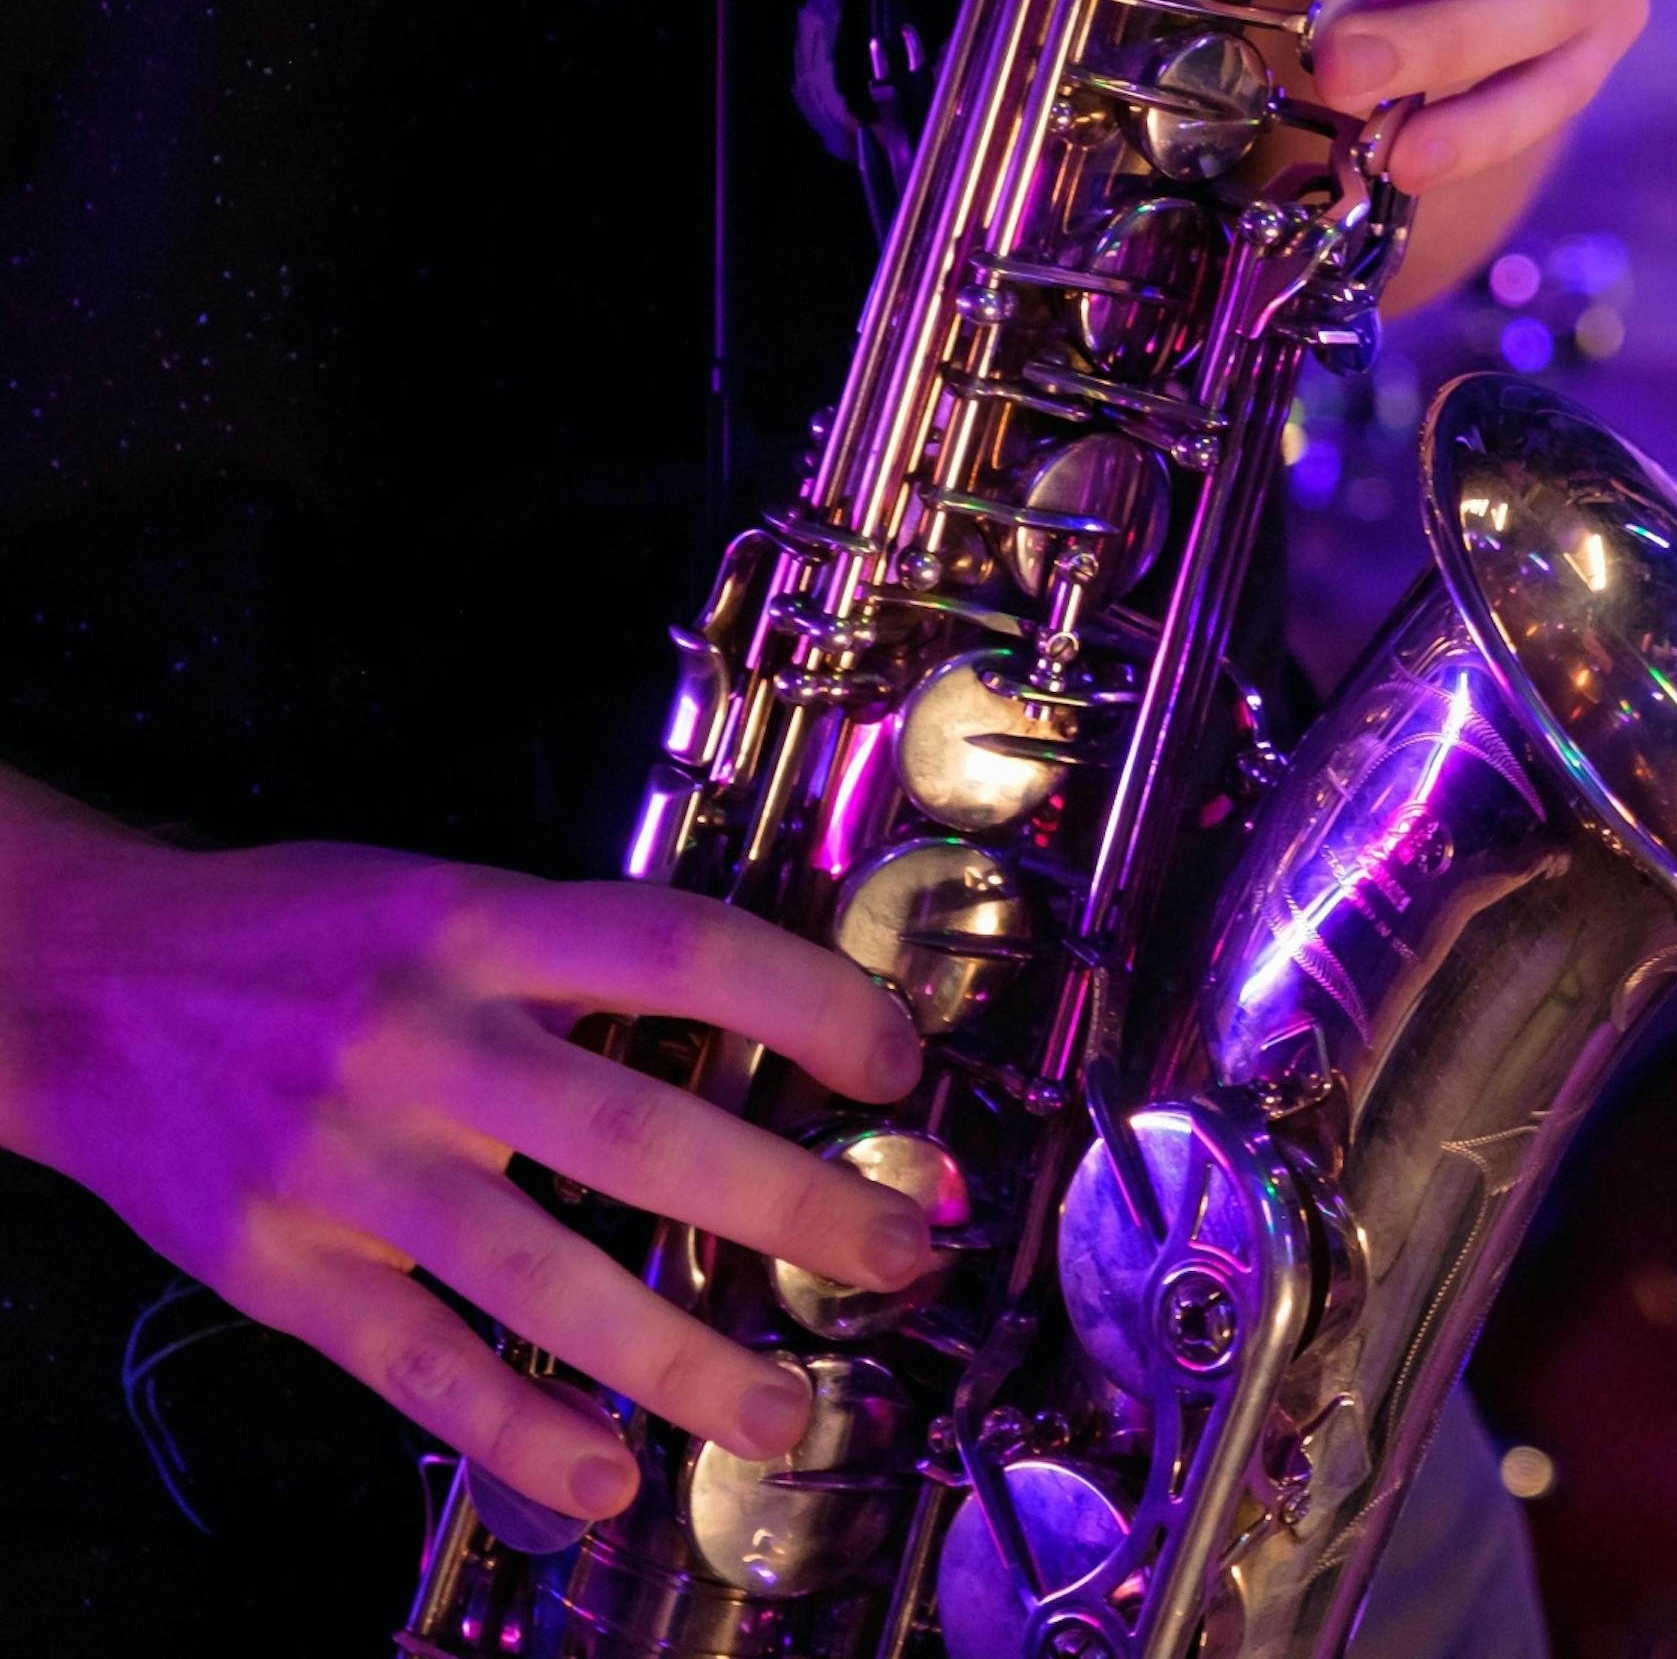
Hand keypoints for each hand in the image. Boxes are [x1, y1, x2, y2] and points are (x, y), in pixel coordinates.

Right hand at [0, 827, 929, 1524]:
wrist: (74, 984)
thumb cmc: (297, 939)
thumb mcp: (447, 897)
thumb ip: (586, 959)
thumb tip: (774, 1028)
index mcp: (480, 927)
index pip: (685, 953)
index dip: (811, 1007)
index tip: (900, 1065)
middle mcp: (420, 1040)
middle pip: (639, 1133)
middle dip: (791, 1203)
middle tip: (894, 1254)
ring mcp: (346, 1162)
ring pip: (540, 1275)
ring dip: (678, 1357)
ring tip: (782, 1410)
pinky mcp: (280, 1265)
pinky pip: (417, 1365)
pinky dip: (514, 1429)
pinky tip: (603, 1475)